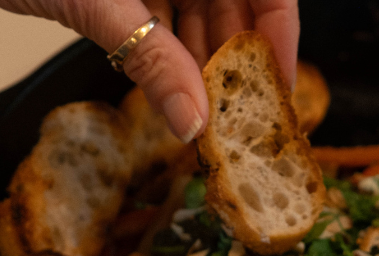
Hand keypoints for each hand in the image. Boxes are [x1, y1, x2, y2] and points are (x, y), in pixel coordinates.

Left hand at [0, 0, 298, 141]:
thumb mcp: (96, 1)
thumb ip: (151, 59)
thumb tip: (193, 121)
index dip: (281, 36)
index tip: (280, 88)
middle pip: (234, 10)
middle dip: (236, 66)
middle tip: (238, 118)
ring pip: (198, 22)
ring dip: (201, 71)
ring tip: (206, 116)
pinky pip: (163, 26)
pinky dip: (168, 61)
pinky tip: (173, 94)